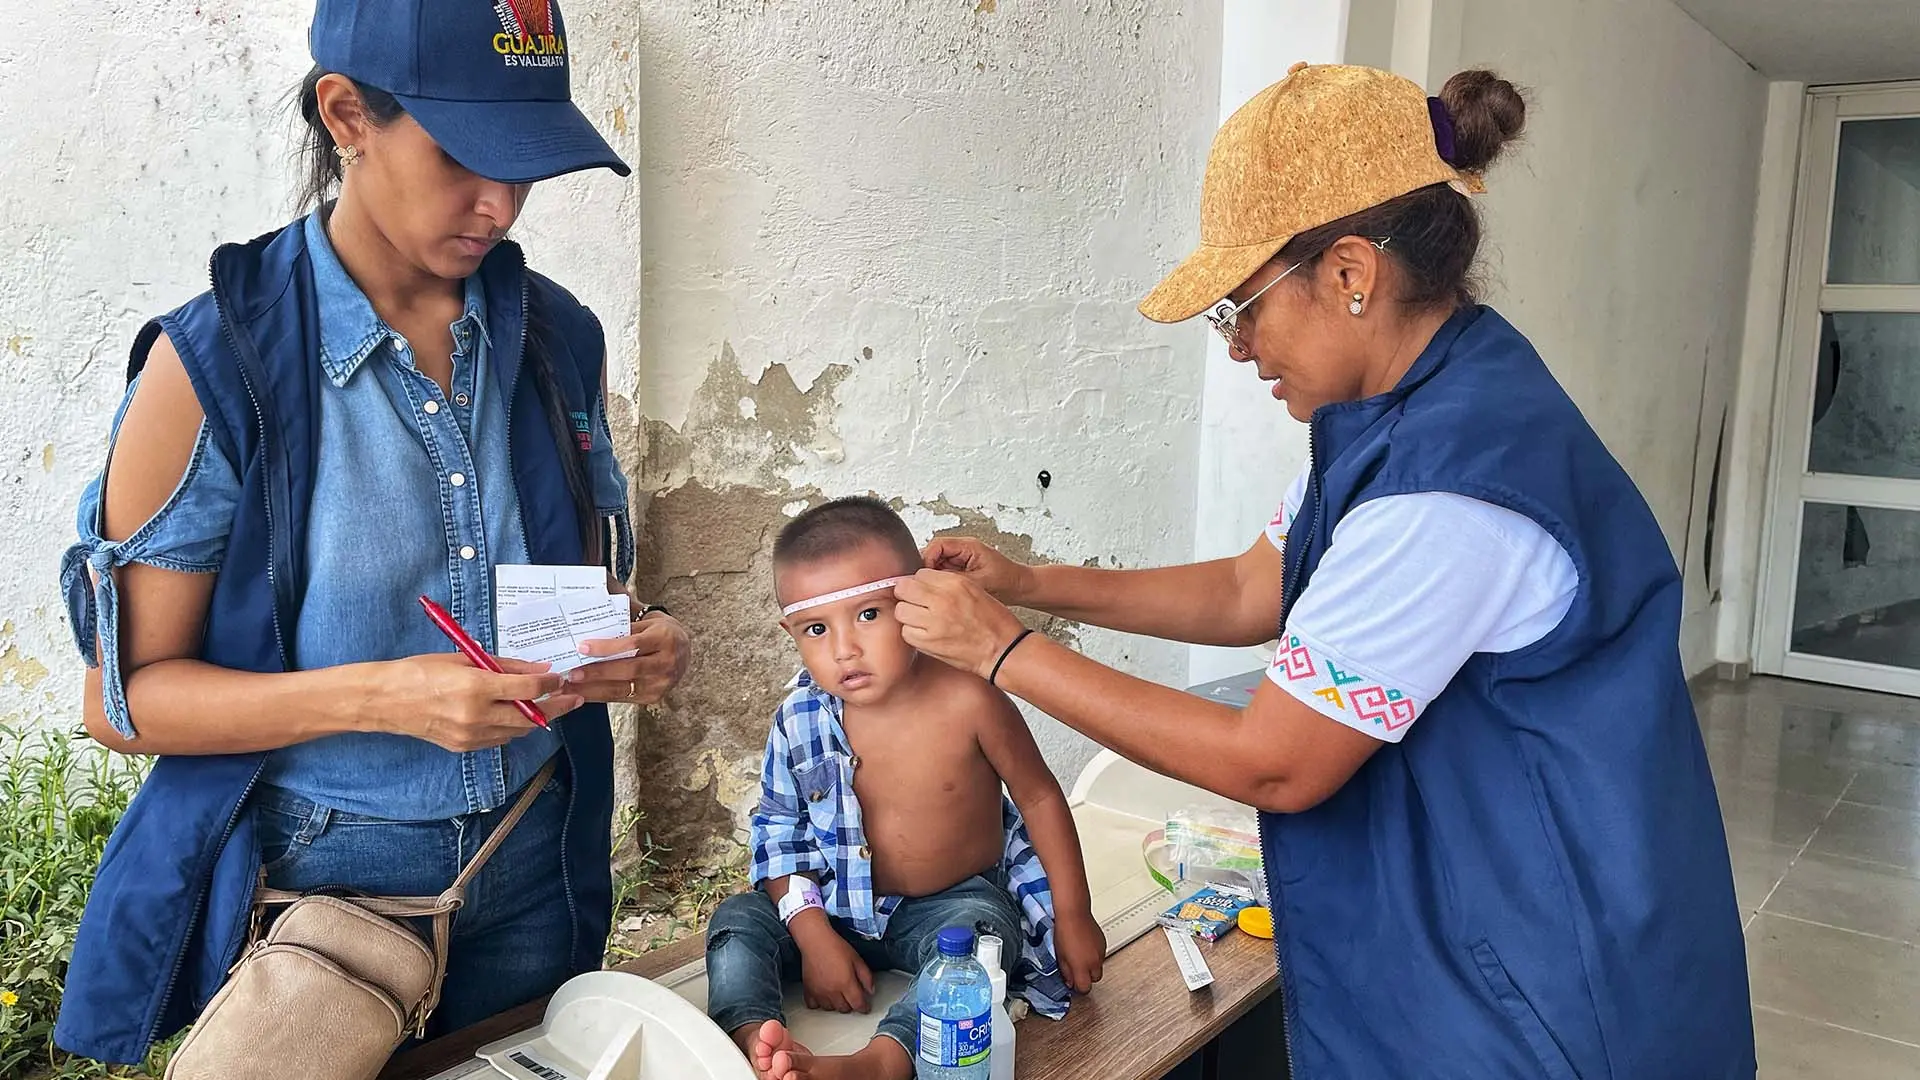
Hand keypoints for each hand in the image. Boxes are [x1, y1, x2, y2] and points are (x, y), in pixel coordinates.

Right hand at [378, 653, 580, 751]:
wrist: (385, 700)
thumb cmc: (420, 671)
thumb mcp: (464, 658)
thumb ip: (503, 665)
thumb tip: (536, 667)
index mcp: (476, 687)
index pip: (528, 688)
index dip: (550, 682)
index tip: (561, 677)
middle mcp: (476, 715)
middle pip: (531, 715)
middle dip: (555, 706)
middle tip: (572, 697)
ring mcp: (470, 735)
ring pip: (519, 731)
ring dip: (536, 718)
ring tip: (548, 705)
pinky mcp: (464, 747)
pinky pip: (500, 739)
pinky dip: (513, 728)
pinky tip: (518, 716)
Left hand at [566, 605, 691, 704]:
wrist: (683, 650)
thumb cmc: (658, 632)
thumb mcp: (647, 622)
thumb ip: (623, 626)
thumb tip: (589, 632)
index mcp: (665, 639)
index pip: (633, 644)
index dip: (607, 647)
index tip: (582, 647)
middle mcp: (666, 663)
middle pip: (628, 669)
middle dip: (597, 672)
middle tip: (571, 673)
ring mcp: (661, 683)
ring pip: (623, 688)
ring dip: (593, 689)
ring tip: (570, 687)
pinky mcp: (653, 697)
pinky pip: (622, 698)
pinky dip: (600, 696)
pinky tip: (583, 693)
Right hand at [794, 923, 873, 1013]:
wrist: (815, 940)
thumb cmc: (835, 946)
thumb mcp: (857, 959)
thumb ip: (866, 977)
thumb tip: (871, 990)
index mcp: (846, 983)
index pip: (858, 1005)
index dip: (864, 1007)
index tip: (865, 1007)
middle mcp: (832, 991)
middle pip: (844, 1009)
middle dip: (850, 1005)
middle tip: (852, 997)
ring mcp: (819, 992)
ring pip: (830, 1009)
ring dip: (836, 1004)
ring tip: (838, 994)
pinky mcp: (808, 990)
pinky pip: (814, 1005)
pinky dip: (820, 1003)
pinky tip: (824, 996)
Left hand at [893, 570, 1029, 680]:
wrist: (1003, 649)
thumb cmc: (993, 622)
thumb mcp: (974, 589)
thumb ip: (946, 584)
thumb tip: (921, 583)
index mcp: (955, 583)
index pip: (919, 573)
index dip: (920, 583)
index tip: (922, 591)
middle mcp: (942, 599)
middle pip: (904, 589)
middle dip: (908, 596)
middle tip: (916, 604)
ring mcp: (934, 622)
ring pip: (901, 611)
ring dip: (908, 615)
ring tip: (922, 620)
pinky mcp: (929, 642)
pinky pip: (906, 632)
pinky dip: (913, 633)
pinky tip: (926, 633)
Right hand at [921, 537, 1036, 604]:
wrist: (1021, 587)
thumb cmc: (1007, 581)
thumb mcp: (980, 582)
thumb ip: (956, 580)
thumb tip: (935, 583)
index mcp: (968, 546)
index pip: (937, 545)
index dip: (927, 560)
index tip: (924, 577)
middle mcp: (962, 550)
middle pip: (933, 554)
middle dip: (928, 571)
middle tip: (927, 587)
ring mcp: (961, 560)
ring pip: (937, 565)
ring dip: (934, 578)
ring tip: (937, 592)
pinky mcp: (962, 570)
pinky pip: (944, 574)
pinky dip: (941, 584)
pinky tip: (944, 594)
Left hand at [1053, 910, 1106, 993]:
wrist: (1074, 913)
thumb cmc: (1065, 931)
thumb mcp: (1060, 956)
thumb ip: (1066, 972)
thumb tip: (1070, 982)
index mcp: (1082, 966)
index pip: (1085, 988)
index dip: (1078, 987)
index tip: (1073, 983)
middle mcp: (1094, 961)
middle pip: (1094, 980)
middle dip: (1086, 978)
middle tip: (1076, 970)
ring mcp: (1100, 953)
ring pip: (1099, 968)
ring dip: (1090, 966)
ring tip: (1079, 956)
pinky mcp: (1103, 944)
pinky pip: (1100, 956)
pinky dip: (1094, 956)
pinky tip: (1085, 948)